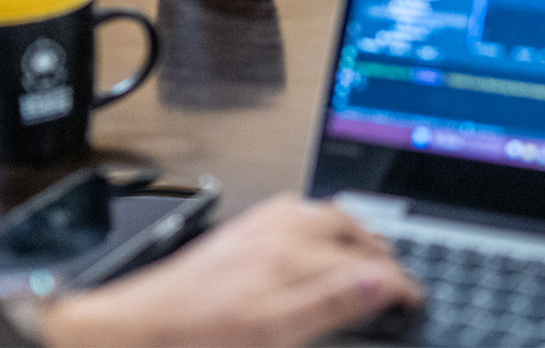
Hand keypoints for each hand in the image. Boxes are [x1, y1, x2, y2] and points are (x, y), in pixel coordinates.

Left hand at [39, 194, 422, 347]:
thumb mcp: (271, 333)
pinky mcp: (234, 235)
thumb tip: (382, 281)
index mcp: (291, 259)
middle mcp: (277, 235)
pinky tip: (310, 226)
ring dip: (353, 227)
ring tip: (369, 247)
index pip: (365, 265)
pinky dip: (314, 216)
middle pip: (349, 229)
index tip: (415, 298)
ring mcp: (254, 231)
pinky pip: (287, 210)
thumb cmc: (192, 340)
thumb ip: (330, 304)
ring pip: (321, 213)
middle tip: (401, 275)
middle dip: (382, 249)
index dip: (398, 283)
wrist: (128, 332)